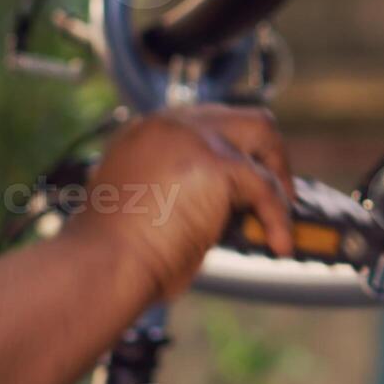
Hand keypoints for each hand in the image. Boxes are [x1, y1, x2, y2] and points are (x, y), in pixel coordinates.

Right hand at [68, 104, 294, 301]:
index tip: (252, 178)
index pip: (208, 123)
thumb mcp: (146, 204)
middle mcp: (168, 124)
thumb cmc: (114, 254)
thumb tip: (231, 205)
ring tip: (284, 215)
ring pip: (263, 134)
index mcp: (147, 132)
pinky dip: (279, 217)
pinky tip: (279, 244)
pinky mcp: (216, 163)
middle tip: (278, 193)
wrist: (100, 267)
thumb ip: (183, 188)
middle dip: (268, 152)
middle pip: (242, 117)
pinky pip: (266, 187)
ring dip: (280, 175)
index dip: (237, 150)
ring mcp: (193, 138)